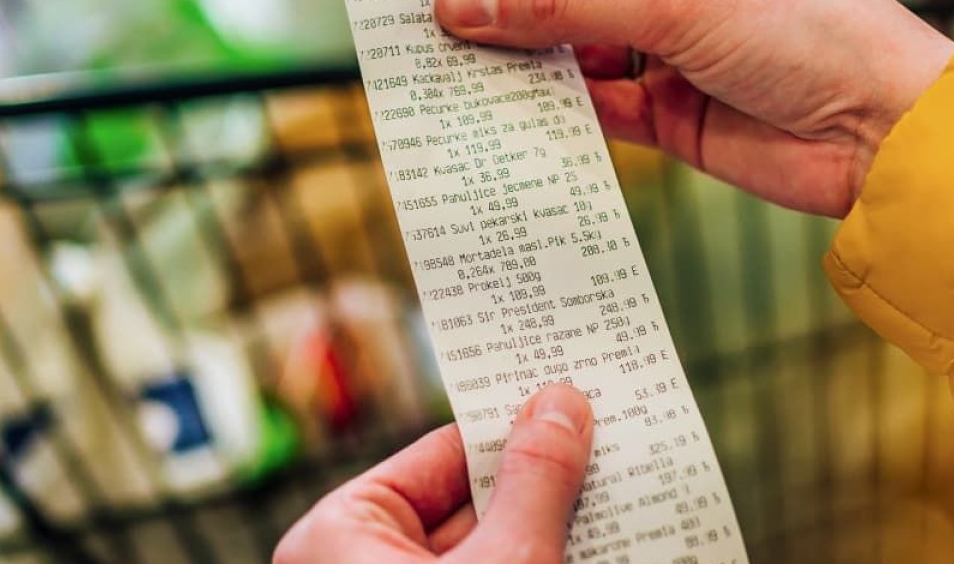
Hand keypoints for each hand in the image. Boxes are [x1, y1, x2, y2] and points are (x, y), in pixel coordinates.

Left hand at [273, 385, 594, 562]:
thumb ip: (534, 483)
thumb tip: (561, 405)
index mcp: (337, 536)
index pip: (438, 454)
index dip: (510, 429)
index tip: (568, 404)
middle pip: (468, 503)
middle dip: (538, 482)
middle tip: (606, 444)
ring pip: (486, 545)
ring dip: (548, 527)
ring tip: (617, 493)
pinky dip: (535, 558)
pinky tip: (597, 540)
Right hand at [434, 0, 953, 216]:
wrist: (880, 137)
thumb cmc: (807, 33)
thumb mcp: (672, 5)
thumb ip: (560, 8)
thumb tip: (462, 1)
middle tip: (428, 13)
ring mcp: (666, 48)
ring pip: (570, 47)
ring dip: (520, 59)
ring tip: (451, 64)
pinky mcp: (665, 112)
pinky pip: (592, 105)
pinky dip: (553, 111)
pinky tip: (506, 110)